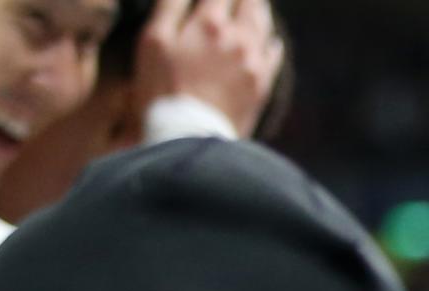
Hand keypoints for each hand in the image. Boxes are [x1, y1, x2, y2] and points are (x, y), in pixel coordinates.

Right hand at [138, 0, 284, 137]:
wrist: (191, 139)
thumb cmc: (163, 89)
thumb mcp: (154, 41)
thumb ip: (171, 6)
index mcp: (210, 23)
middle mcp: (239, 39)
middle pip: (251, 4)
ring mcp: (254, 63)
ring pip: (264, 26)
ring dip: (259, 12)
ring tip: (255, 5)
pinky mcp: (262, 86)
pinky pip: (274, 57)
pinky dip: (272, 43)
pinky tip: (271, 41)